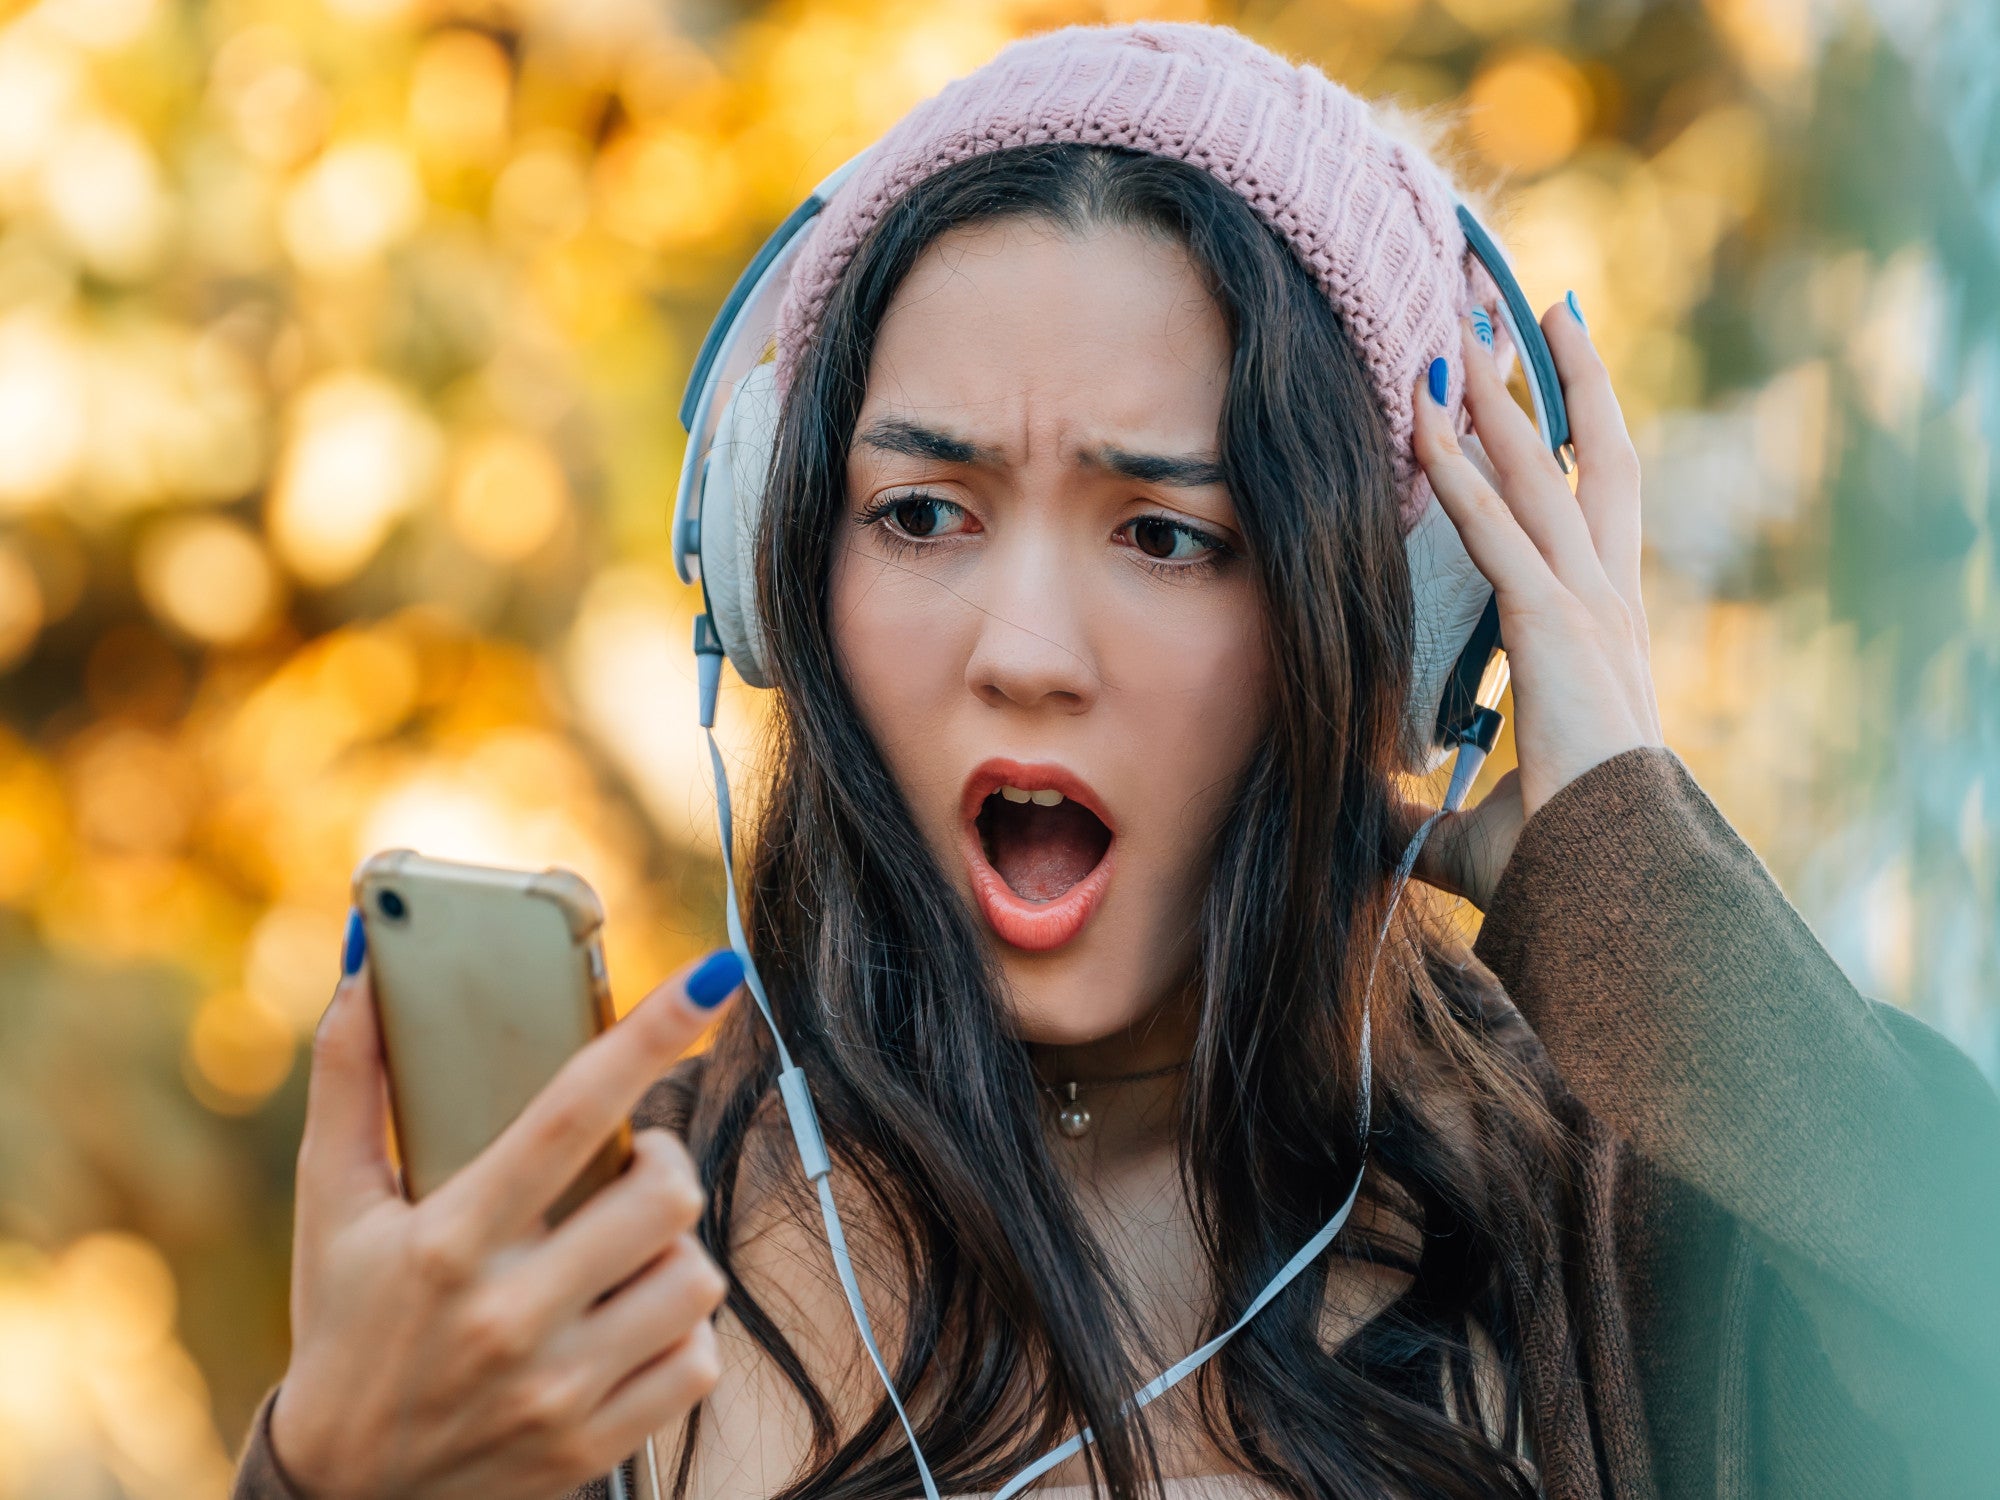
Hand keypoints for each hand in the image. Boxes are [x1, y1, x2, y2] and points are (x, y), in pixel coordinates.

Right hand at [268, 945, 740, 1499]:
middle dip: (661, 1163)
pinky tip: (629, 1324)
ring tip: (624, 1252)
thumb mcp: (332, 1204)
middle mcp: (507, 1316)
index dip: (648, 1036)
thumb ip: (348, 1078)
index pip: (569, 1114)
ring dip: (673, 1252)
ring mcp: (557, 1389)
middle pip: (665, 1194)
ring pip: (696, 1277)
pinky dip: (679, 1334)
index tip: (711, 978)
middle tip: (628, 1167)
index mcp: (448, 1241)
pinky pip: (699, 1359)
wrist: (344, 1494)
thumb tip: (364, 962)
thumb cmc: (345, 1323)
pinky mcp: (593, 1445)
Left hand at [1405, 300, 1662, 909]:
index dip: (1571, 433)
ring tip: (1470, 316)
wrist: (1610, 895)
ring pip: (1546, 468)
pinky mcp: (1556, 625)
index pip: (1591, 505)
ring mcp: (1589, 607)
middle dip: (1550, 376)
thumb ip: (1414, 806)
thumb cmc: (1558, 867)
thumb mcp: (1467, 824)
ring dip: (1502, 391)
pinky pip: (1496, 525)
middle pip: (1586, 457)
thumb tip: (1360, 813)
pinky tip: (1422, 413)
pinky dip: (1457, 467)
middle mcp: (1607, 602)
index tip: (1543, 374)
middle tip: (1515, 305)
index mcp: (1601, 634)